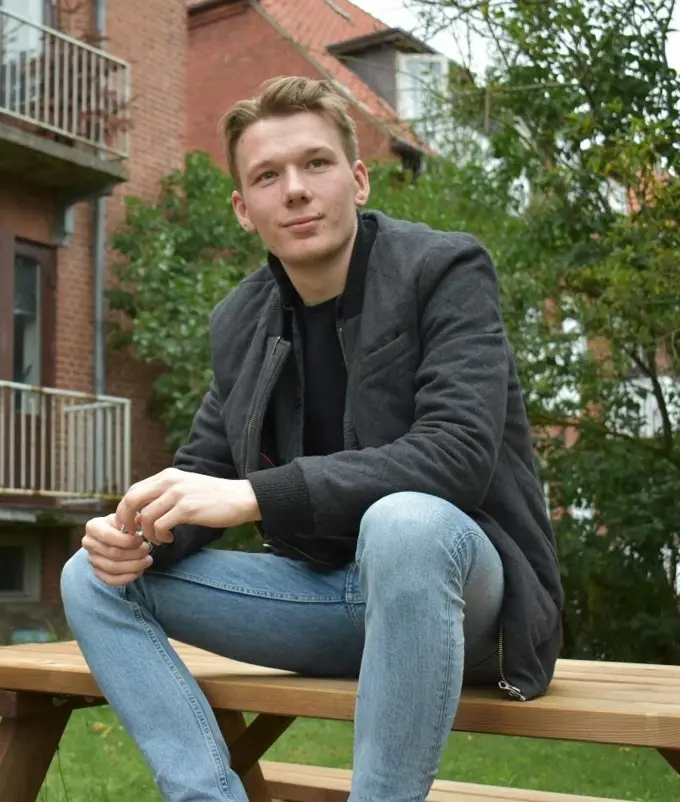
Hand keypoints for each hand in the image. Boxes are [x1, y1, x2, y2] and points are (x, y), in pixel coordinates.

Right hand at [82, 514, 153, 586]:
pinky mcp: (97, 572)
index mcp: (93, 526)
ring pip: (113, 568)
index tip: (141, 540)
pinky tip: (139, 571)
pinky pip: (111, 580)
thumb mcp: (126, 518)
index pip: (108, 536)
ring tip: (147, 560)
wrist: (113, 536)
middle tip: (148, 549)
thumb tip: (138, 523)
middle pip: (112, 553)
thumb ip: (132, 519)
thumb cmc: (122, 525)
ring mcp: (92, 559)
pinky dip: (127, 578)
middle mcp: (89, 543)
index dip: (127, 540)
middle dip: (134, 553)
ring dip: (134, 566)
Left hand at [115, 468, 260, 545]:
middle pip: (132, 500)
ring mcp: (178, 494)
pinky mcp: (187, 509)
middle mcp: (170, 481)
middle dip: (127, 521)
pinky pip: (160, 526)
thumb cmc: (214, 497)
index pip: (133, 490)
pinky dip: (160, 537)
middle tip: (133, 535)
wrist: (241, 498)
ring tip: (158, 539)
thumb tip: (141, 512)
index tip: (130, 525)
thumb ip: (165, 495)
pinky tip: (170, 539)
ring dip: (147, 533)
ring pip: (145, 517)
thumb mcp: (186, 488)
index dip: (126, 510)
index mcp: (167, 476)